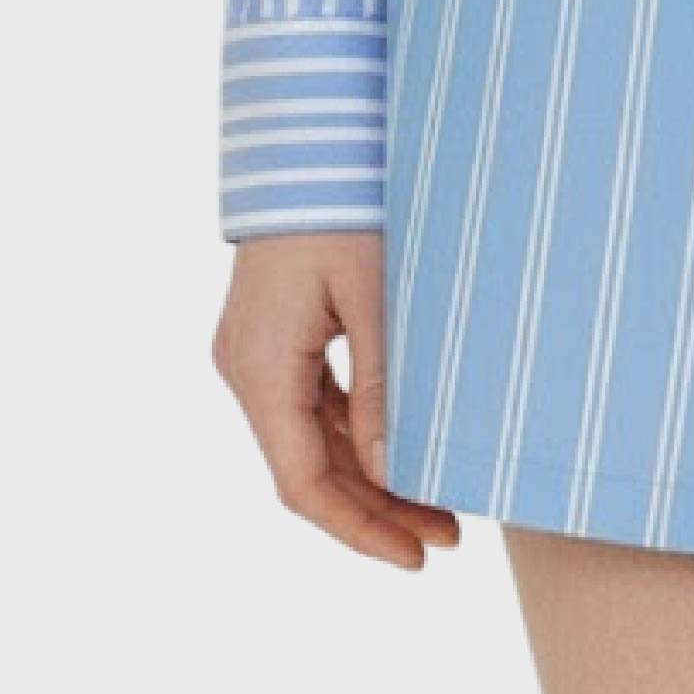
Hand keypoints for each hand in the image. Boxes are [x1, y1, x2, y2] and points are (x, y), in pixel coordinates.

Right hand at [212, 228, 460, 567]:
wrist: (306, 138)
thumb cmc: (342, 203)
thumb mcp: (373, 295)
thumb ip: (382, 388)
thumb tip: (393, 475)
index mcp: (261, 368)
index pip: (303, 483)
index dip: (359, 528)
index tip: (416, 555)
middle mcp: (247, 368)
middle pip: (309, 467)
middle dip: (376, 506)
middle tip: (446, 534)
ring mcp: (256, 353)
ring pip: (312, 439)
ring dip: (369, 472)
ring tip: (437, 503)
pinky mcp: (274, 334)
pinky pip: (313, 403)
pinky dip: (355, 432)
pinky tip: (403, 447)